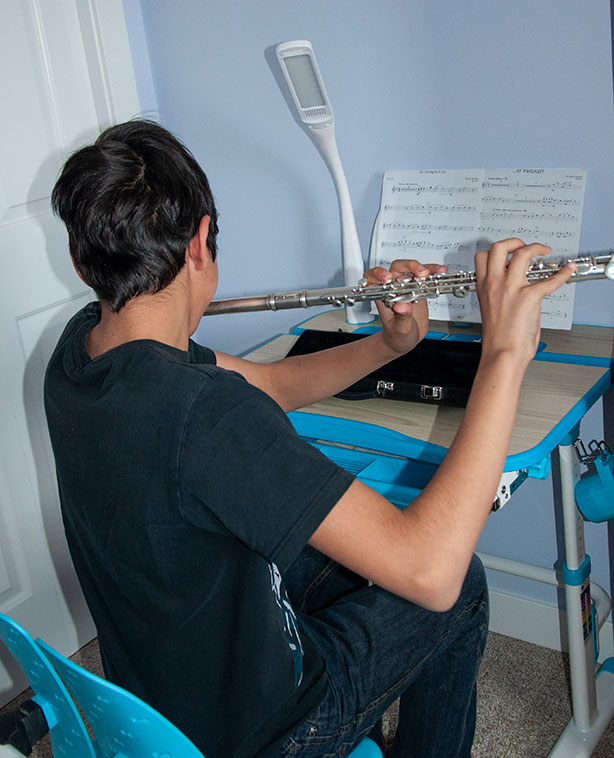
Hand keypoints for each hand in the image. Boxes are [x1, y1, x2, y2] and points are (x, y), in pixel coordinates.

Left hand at [362, 259, 447, 354]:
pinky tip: (441, 271)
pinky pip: (425, 276)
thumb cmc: (396, 335)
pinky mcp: (418, 288)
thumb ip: (401, 317)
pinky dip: (433, 272)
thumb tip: (402, 306)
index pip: (373, 278)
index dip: (378, 274)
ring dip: (423, 267)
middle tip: (419, 273)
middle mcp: (393, 288)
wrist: (405, 339)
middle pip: (396, 268)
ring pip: (412, 269)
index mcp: (383, 296)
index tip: (388, 278)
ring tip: (431, 272)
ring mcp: (406, 286)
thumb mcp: (399, 329)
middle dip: (408, 266)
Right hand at [476, 238, 575, 365]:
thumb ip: (500, 294)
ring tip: (543, 251)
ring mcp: (511, 289)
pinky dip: (562, 274)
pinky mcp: (529, 297)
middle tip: (523, 246)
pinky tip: (567, 271)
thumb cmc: (498, 339)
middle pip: (499, 247)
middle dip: (514, 242)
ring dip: (535, 248)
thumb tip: (517, 286)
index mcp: (484, 288)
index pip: (483, 257)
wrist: (502, 353)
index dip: (498, 251)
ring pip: (522, 253)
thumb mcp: (491, 310)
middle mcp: (495, 284)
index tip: (508, 254)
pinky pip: (550, 279)